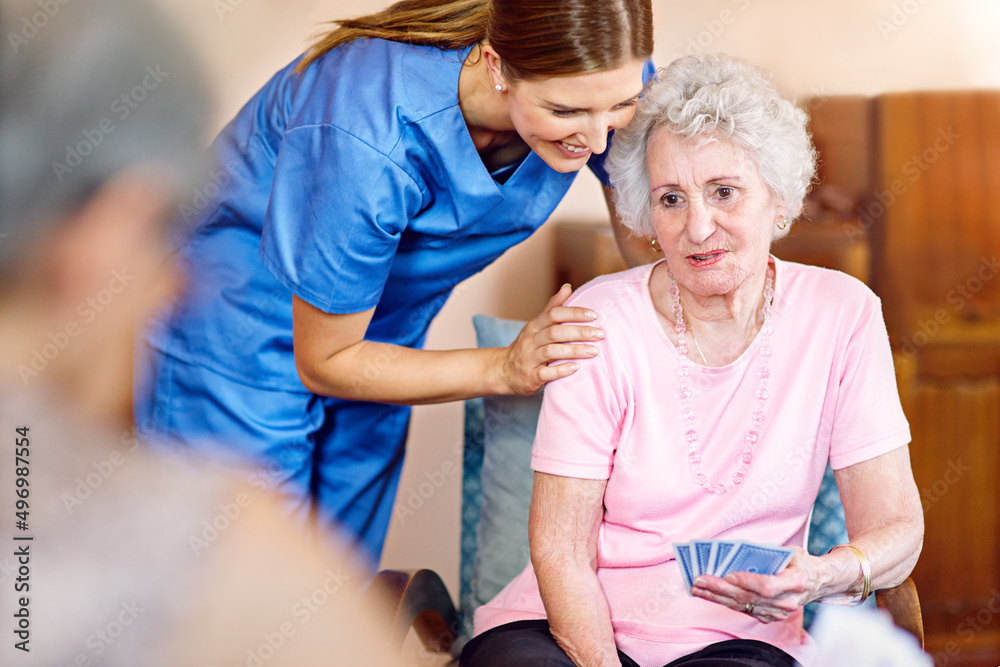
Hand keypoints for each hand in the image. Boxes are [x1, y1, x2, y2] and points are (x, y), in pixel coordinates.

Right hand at [498, 284, 604, 394]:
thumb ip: (553, 308)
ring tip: (594, 351)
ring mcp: (529, 359)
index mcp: (534, 326)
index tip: (594, 315)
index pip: (553, 314)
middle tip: (600, 334)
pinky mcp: (530, 377)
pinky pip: (545, 373)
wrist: (504, 371)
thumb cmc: (528, 346)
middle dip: (580, 332)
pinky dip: (561, 370)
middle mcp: (530, 341)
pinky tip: (576, 368)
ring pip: (551, 352)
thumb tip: (568, 287)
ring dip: (575, 351)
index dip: (574, 313)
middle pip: (555, 332)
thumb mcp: (537, 325)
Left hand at [690, 549, 817, 622]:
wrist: (816, 582)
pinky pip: (744, 610)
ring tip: (697, 587)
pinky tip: (709, 594)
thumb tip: (736, 553)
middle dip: (720, 588)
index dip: (748, 581)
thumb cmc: (799, 562)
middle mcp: (788, 601)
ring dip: (717, 597)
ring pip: (743, 606)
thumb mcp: (791, 551)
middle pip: (749, 597)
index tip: (729, 573)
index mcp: (796, 582)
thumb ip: (768, 554)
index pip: (768, 586)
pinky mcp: (769, 617)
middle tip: (699, 580)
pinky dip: (725, 601)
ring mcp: (778, 613)